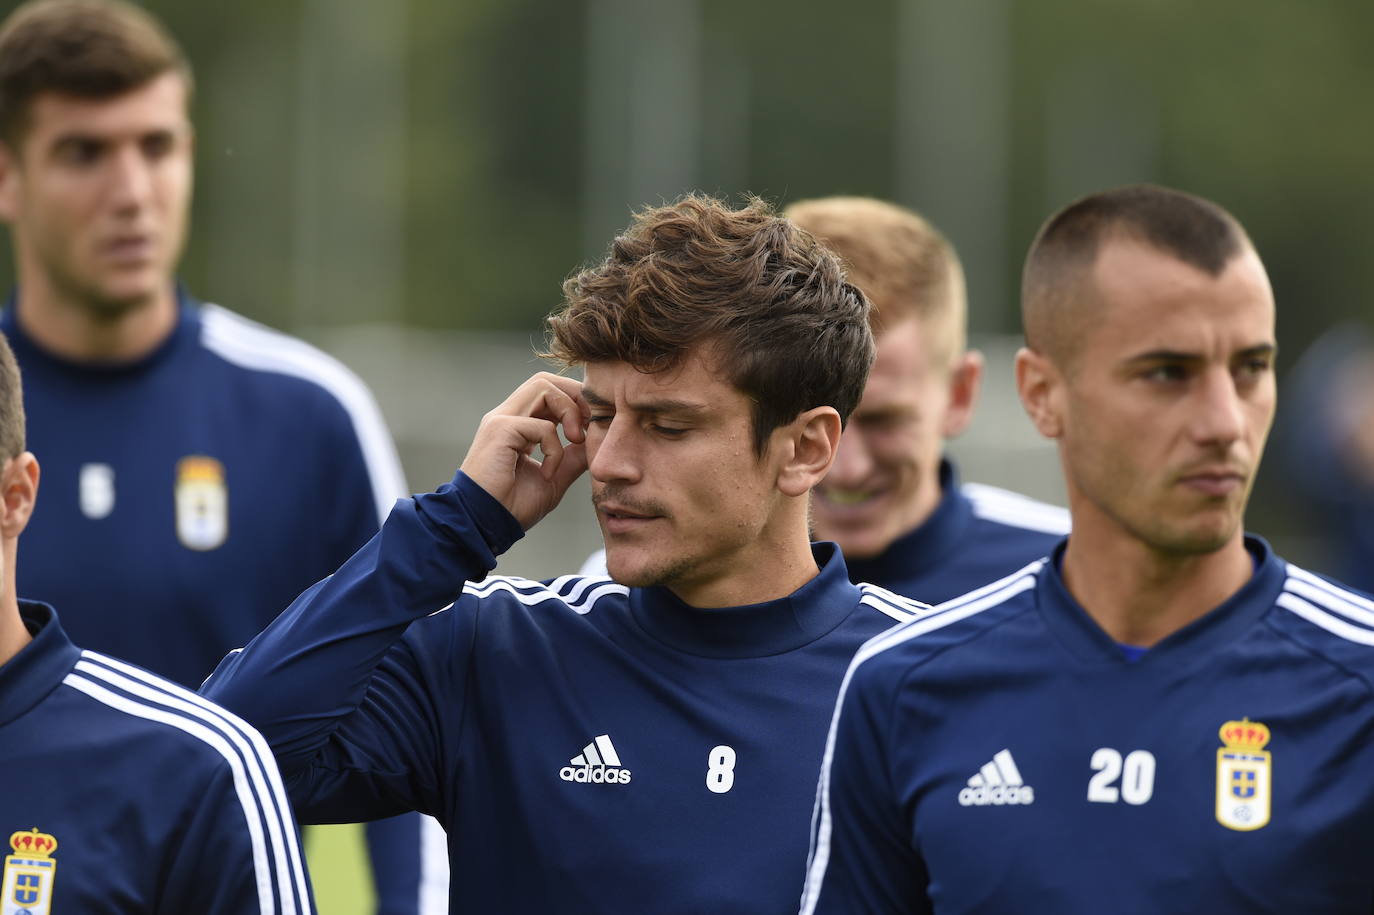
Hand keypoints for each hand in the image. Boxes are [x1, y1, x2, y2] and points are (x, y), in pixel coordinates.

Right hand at [460, 372, 589, 528]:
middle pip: (546, 380)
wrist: (485, 525)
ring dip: (569, 411)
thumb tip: (594, 444)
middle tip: (591, 424)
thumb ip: (572, 458)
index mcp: (517, 425)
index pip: (548, 393)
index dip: (575, 402)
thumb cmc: (512, 506)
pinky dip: (555, 449)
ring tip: (576, 439)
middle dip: (576, 395)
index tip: (592, 427)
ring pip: (543, 387)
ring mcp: (501, 420)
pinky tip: (548, 473)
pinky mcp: (500, 430)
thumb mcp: (554, 478)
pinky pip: (542, 425)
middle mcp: (507, 416)